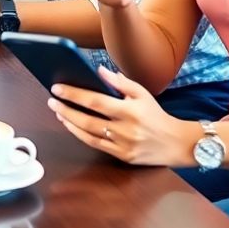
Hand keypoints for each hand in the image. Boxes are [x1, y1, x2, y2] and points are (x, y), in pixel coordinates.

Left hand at [47, 65, 197, 167]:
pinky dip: (80, 135)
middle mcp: (125, 129)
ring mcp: (123, 145)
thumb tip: (99, 70)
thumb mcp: (142, 93)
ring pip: (88, 134)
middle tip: (51, 100)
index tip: (57, 88)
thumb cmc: (156, 115)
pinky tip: (71, 125)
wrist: (176, 143)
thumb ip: (120, 82)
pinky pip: (95, 145)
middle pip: (88, 119)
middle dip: (66, 109)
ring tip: (58, 111)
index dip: (74, 94)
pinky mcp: (122, 156)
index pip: (95, 101)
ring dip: (70, 122)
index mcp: (130, 110)